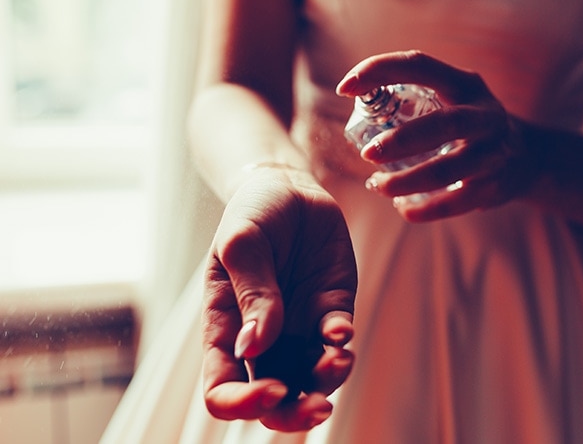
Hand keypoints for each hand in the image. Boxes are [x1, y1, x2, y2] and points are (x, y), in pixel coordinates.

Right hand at [202, 166, 356, 430]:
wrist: (288, 187)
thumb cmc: (253, 213)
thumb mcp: (242, 243)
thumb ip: (250, 292)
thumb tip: (253, 346)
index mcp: (226, 328)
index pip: (223, 390)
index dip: (243, 403)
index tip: (270, 388)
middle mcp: (263, 337)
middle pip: (274, 401)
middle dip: (295, 414)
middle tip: (319, 407)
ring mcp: (299, 325)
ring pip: (311, 378)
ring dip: (327, 381)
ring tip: (340, 358)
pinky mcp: (331, 307)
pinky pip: (336, 339)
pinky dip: (340, 342)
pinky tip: (341, 330)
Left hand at [336, 50, 539, 221]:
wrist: (525, 157)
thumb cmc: (466, 123)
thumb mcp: (452, 97)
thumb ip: (414, 96)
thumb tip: (354, 101)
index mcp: (465, 85)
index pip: (420, 65)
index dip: (379, 70)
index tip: (345, 88)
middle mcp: (484, 115)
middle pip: (443, 124)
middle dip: (401, 140)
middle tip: (367, 153)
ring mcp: (493, 153)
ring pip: (447, 171)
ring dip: (405, 181)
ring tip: (377, 185)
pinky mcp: (493, 187)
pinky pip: (454, 204)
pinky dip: (424, 210)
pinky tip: (403, 208)